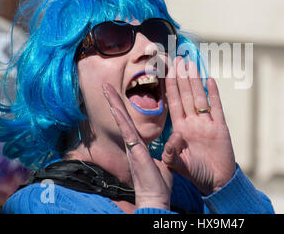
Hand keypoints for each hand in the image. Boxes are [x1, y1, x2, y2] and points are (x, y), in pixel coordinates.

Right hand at [102, 83, 172, 209]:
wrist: (155, 198)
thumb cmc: (158, 184)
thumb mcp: (168, 160)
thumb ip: (172, 147)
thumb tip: (178, 136)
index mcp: (138, 144)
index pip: (130, 121)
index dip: (123, 108)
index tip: (117, 96)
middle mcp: (132, 142)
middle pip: (121, 117)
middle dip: (113, 101)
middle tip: (105, 85)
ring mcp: (131, 146)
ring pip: (121, 120)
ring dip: (113, 104)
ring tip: (106, 88)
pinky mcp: (134, 150)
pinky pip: (127, 131)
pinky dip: (120, 118)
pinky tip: (115, 107)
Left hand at [162, 56, 235, 195]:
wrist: (216, 182)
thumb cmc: (196, 173)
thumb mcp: (178, 165)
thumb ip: (172, 152)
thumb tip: (175, 135)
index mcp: (180, 128)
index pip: (174, 102)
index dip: (170, 86)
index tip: (167, 70)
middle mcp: (193, 122)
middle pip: (186, 95)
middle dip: (181, 77)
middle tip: (178, 58)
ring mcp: (207, 123)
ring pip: (200, 97)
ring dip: (195, 81)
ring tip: (191, 64)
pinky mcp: (221, 127)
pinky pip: (217, 107)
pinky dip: (214, 94)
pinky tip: (210, 80)